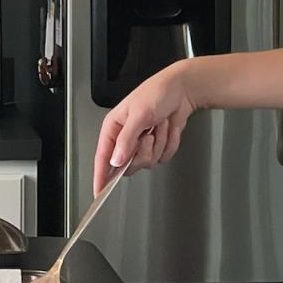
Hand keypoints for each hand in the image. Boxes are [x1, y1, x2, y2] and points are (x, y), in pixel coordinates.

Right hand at [93, 63, 196, 195]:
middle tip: (149, 134)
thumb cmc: (158, 92)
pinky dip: (170, 143)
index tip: (99, 192)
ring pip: (148, 162)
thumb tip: (116, 160)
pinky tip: (168, 128)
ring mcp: (142, 143)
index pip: (103, 157)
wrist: (182, 90)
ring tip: (160, 125)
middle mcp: (126, 137)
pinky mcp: (158, 145)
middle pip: (129, 164)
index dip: (100, 176)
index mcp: (114, 127)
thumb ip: (126, 139)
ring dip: (159, 143)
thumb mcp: (139, 114)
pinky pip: (164, 157)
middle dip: (143, 152)